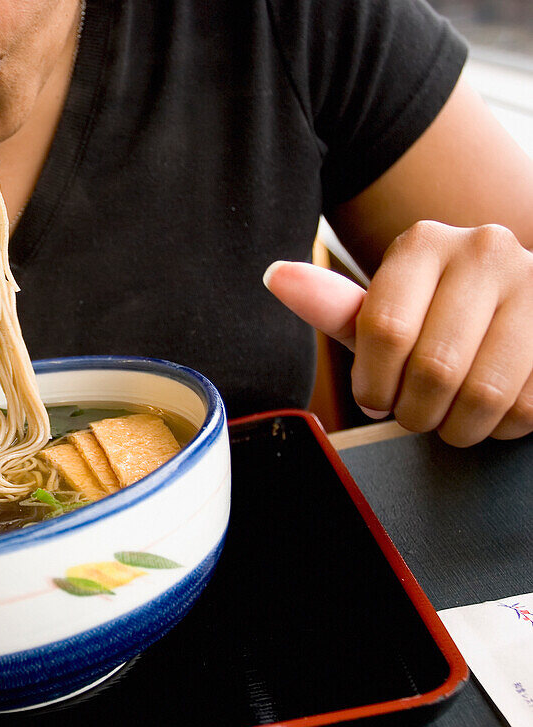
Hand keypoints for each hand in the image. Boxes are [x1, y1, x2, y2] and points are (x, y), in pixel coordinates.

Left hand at [264, 221, 532, 445]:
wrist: (522, 315)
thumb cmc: (439, 323)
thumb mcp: (385, 315)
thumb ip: (336, 307)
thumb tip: (275, 275)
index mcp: (423, 243)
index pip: (384, 330)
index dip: (374, 384)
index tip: (376, 398)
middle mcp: (484, 249)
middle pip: (433, 367)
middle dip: (416, 412)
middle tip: (417, 413)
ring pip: (484, 392)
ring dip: (460, 426)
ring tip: (454, 416)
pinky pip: (527, 406)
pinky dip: (505, 427)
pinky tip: (498, 408)